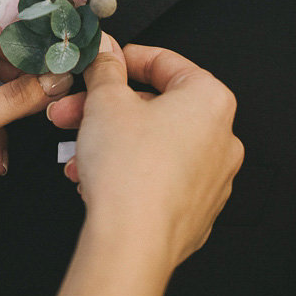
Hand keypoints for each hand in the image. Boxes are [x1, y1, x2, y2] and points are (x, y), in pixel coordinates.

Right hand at [49, 35, 243, 266]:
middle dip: (106, 109)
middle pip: (156, 107)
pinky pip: (159, 177)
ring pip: (154, 144)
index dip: (123, 60)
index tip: (100, 65)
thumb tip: (105, 52)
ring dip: (111, 142)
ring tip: (77, 153)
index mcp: (210, 100)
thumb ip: (105, 69)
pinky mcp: (196, 209)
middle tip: (72, 112)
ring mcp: (213, 178)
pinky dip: (129, 171)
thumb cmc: (130, 174)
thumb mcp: (105, 102)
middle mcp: (222, 138)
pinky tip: (95, 177)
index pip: (165, 63)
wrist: (132, 243)